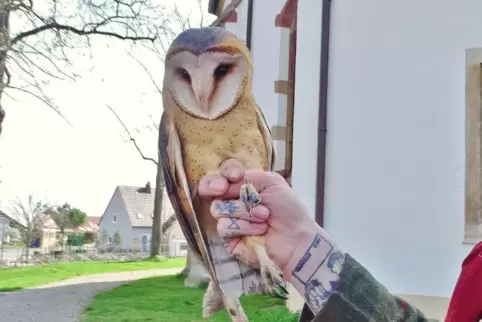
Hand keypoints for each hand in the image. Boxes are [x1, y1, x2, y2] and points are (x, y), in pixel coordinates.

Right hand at [198, 159, 316, 272]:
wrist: (296, 237)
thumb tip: (227, 182)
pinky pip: (224, 226)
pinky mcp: (228, 239)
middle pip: (208, 188)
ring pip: (217, 208)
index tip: (236, 176)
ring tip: (264, 217)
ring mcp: (229, 219)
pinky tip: (259, 229)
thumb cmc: (288, 210)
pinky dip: (243, 227)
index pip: (223, 173)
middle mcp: (232, 200)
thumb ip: (248, 176)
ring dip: (244, 211)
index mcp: (243, 185)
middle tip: (224, 189)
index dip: (225, 172)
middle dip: (217, 187)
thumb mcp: (272, 182)